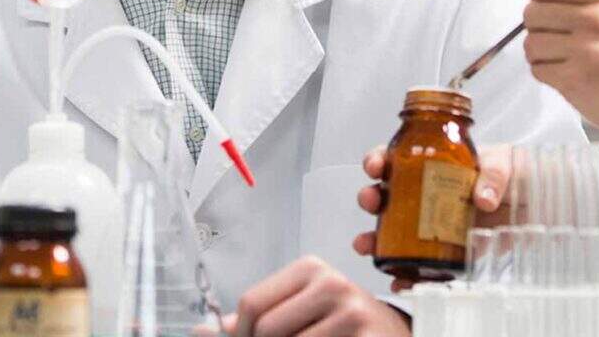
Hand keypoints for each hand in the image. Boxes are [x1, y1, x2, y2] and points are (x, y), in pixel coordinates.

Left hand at [224, 256, 409, 336]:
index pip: (252, 303)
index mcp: (311, 269)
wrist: (395, 335)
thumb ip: (256, 317)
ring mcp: (352, 315)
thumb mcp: (302, 309)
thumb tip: (203, 331)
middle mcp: (333, 285)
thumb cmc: (342, 325)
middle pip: (266, 330)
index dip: (239, 333)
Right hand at [351, 143, 516, 291]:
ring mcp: (435, 223)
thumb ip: (494, 176)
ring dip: (375, 238)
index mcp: (435, 163)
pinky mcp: (448, 250)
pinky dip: (406, 273)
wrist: (541, 202)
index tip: (375, 166)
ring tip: (368, 245)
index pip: (397, 157)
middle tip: (371, 202)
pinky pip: (420, 262)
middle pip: (386, 193)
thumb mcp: (507, 163)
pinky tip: (401, 279)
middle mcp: (428, 192)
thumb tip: (482, 200)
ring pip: (393, 230)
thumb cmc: (519, 172)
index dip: (379, 160)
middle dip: (370, 197)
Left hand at [523, 0, 598, 140]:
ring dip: (541, 54)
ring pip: (530, 42)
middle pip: (531, 12)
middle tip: (559, 38)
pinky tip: (567, 73)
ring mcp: (586, 49)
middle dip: (538, 28)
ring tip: (564, 58)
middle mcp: (596, 18)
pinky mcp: (576, 78)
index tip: (551, 8)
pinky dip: (547, 74)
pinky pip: (537, 69)